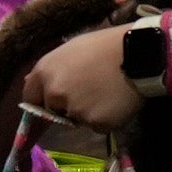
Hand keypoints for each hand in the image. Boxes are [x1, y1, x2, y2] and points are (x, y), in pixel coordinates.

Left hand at [23, 27, 140, 128]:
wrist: (140, 53)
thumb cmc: (105, 45)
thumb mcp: (72, 48)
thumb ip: (50, 69)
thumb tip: (32, 83)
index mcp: (45, 72)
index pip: (31, 98)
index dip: (44, 99)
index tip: (57, 98)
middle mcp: (55, 94)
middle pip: (56, 110)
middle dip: (68, 105)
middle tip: (92, 90)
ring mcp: (76, 111)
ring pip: (78, 119)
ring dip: (89, 112)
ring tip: (108, 93)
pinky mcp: (97, 123)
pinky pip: (98, 126)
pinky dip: (106, 118)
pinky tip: (117, 102)